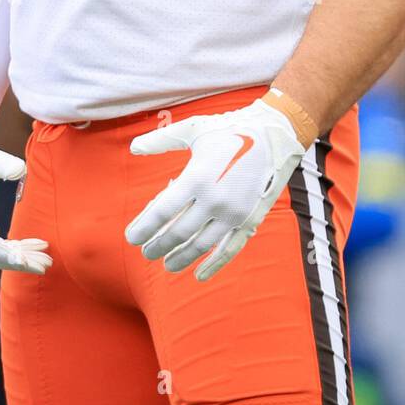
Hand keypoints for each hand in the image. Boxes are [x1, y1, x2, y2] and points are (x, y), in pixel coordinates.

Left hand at [125, 98, 306, 281]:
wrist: (274, 134)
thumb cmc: (229, 129)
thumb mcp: (193, 129)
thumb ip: (161, 139)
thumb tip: (133, 147)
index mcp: (197, 177)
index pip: (162, 211)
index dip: (144, 227)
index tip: (130, 238)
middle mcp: (214, 199)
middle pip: (178, 232)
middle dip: (158, 245)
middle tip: (145, 252)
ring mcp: (233, 213)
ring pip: (201, 245)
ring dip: (181, 258)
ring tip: (166, 263)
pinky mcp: (250, 219)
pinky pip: (230, 249)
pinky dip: (214, 265)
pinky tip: (199, 275)